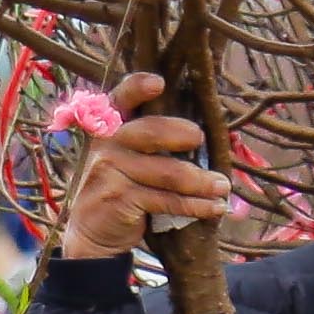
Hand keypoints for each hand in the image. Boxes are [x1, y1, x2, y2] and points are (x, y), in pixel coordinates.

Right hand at [58, 71, 232, 261]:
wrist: (90, 230)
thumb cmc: (118, 185)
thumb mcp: (122, 156)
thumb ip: (146, 139)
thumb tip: (201, 130)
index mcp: (108, 125)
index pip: (121, 98)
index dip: (138, 87)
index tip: (159, 83)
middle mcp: (106, 144)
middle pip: (152, 132)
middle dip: (183, 134)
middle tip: (201, 141)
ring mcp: (110, 171)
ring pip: (167, 172)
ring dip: (202, 181)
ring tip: (223, 186)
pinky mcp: (120, 199)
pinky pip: (167, 200)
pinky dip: (196, 205)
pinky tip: (214, 206)